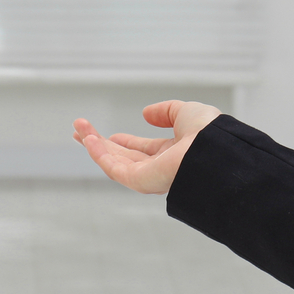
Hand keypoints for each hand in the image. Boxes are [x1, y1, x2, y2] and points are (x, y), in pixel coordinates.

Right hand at [72, 100, 222, 194]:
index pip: (142, 150)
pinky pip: (114, 169)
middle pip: (123, 157)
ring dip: (94, 146)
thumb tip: (145, 113)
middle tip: (80, 128)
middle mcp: (160, 168)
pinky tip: (87, 139)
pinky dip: (98, 154)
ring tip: (78, 129)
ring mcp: (150, 177)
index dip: (123, 141)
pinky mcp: (141, 182)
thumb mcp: (186, 112)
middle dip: (101, 143)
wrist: (215, 148)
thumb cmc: (208, 132)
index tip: (106, 134)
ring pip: (114, 162)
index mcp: (172, 154)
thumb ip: (166, 111)